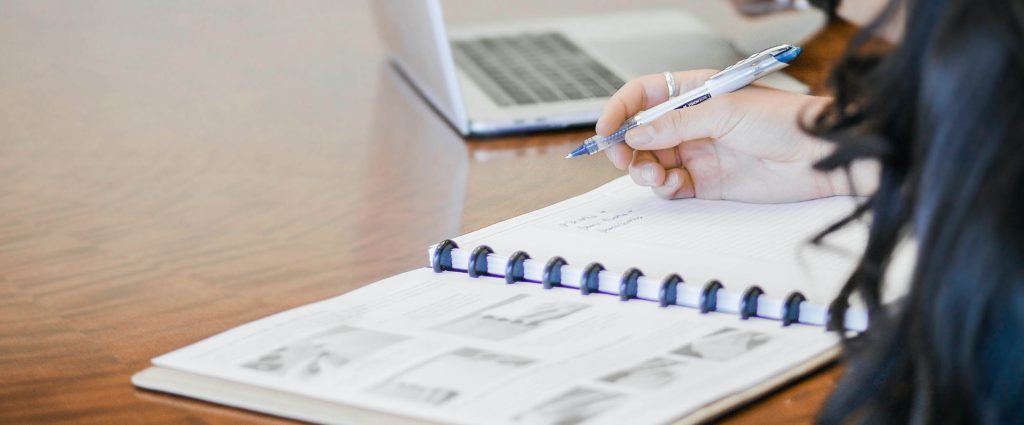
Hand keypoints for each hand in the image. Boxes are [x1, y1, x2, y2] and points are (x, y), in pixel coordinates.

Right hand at [599, 69, 853, 202]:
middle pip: (640, 132)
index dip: (620, 110)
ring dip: (643, 169)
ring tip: (653, 173)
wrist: (819, 157)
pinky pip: (669, 185)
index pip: (643, 95)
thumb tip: (636, 133)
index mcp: (693, 93)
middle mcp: (691, 122)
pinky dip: (662, 186)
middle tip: (623, 158)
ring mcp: (697, 152)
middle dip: (626, 145)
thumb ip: (676, 124)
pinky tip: (671, 184)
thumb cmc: (784, 120)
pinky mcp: (705, 182)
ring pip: (650, 161)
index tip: (605, 129)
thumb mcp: (724, 111)